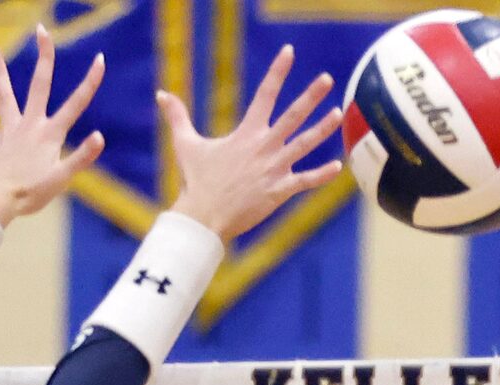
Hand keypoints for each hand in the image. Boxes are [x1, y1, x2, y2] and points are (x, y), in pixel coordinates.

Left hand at [0, 28, 105, 227]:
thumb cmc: (32, 193)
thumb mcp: (63, 178)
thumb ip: (82, 157)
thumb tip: (99, 136)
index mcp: (49, 134)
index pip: (75, 104)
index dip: (90, 82)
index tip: (99, 59)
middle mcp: (29, 126)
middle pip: (39, 85)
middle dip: (44, 57)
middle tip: (42, 30)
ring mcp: (9, 132)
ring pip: (4, 95)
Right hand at [163, 46, 342, 242]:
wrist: (205, 216)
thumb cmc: (196, 181)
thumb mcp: (186, 144)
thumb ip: (178, 116)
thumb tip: (161, 94)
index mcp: (246, 133)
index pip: (265, 94)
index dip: (278, 71)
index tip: (289, 52)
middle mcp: (264, 147)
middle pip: (293, 115)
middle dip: (311, 96)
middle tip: (327, 79)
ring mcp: (274, 169)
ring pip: (304, 144)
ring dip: (323, 128)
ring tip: (338, 112)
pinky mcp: (279, 191)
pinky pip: (305, 181)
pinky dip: (321, 174)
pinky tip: (338, 166)